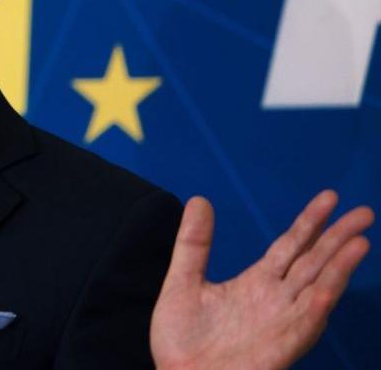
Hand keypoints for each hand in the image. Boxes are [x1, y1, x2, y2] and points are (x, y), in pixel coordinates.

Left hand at [150, 191, 372, 369]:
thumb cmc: (182, 339)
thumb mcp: (183, 281)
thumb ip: (194, 243)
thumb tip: (200, 199)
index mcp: (257, 283)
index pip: (291, 246)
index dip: (310, 223)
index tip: (329, 197)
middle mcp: (276, 300)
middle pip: (313, 262)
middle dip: (338, 238)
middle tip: (363, 212)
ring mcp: (281, 323)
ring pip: (317, 289)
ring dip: (339, 268)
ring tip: (360, 242)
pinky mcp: (279, 348)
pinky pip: (303, 325)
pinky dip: (317, 306)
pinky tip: (328, 289)